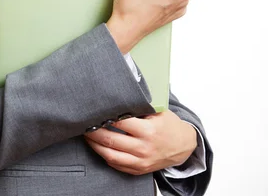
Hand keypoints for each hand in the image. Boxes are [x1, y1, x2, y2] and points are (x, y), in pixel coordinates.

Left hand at [83, 111, 197, 175]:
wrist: (183, 146)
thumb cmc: (169, 126)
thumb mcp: (158, 111)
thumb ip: (139, 107)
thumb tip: (118, 98)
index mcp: (148, 130)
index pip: (120, 123)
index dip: (104, 118)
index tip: (94, 112)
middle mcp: (143, 147)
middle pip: (111, 140)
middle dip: (94, 132)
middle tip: (84, 124)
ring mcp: (140, 161)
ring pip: (110, 155)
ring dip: (95, 146)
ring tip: (86, 136)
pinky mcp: (138, 170)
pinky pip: (116, 164)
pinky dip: (105, 156)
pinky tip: (98, 147)